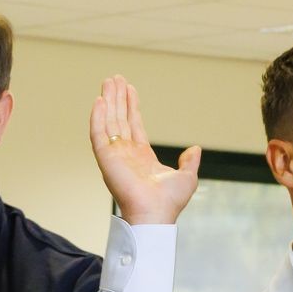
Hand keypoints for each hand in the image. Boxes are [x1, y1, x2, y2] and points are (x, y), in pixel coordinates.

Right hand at [90, 75, 199, 225]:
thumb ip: (189, 162)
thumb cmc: (169, 202)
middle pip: (119, 119)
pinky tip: (99, 100)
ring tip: (108, 81)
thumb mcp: (187, 177)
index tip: (129, 89)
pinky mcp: (105, 158)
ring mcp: (114, 155)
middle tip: (114, 78)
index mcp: (142, 157)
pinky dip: (97, 117)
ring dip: (108, 101)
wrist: (155, 213)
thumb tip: (195, 149)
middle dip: (117, 98)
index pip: (134, 125)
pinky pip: (98, 133)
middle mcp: (126, 154)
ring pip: (108, 121)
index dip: (131, 106)